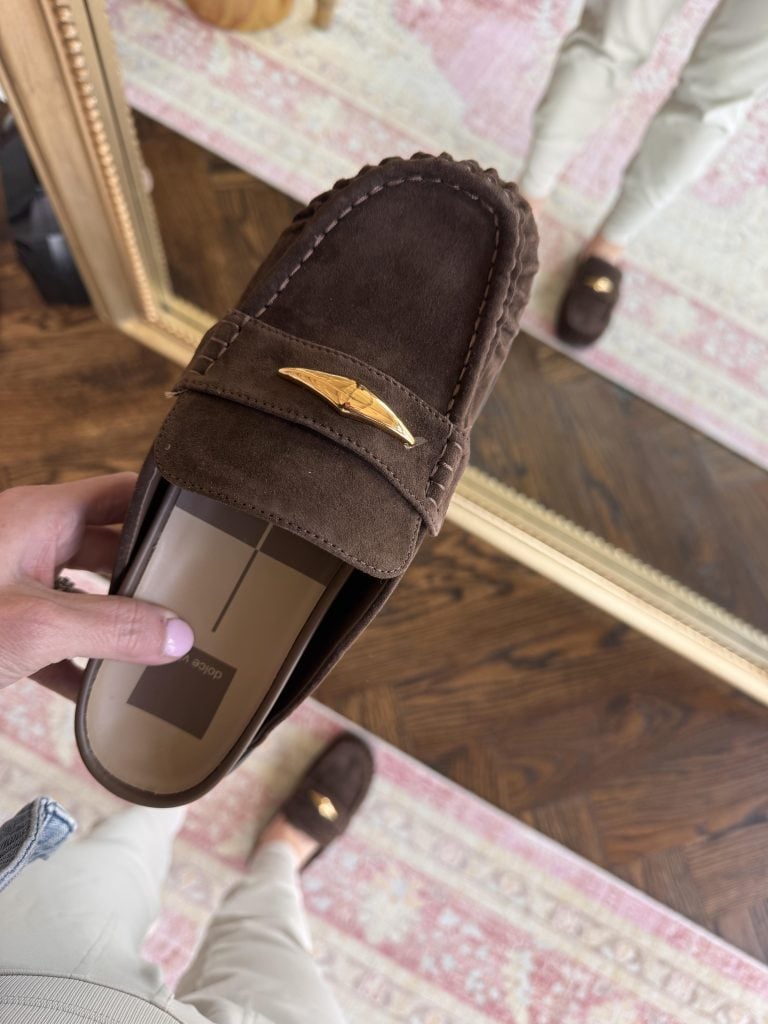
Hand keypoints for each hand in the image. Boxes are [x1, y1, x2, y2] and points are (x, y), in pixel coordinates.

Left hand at [0, 473, 193, 700]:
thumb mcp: (37, 625)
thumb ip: (112, 628)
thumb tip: (178, 635)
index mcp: (42, 516)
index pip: (122, 494)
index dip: (164, 509)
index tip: (206, 534)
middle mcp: (29, 540)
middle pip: (109, 547)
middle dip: (148, 575)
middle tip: (192, 601)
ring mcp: (12, 581)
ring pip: (82, 594)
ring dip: (115, 622)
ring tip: (158, 647)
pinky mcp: (1, 624)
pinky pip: (52, 636)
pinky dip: (77, 661)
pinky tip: (100, 692)